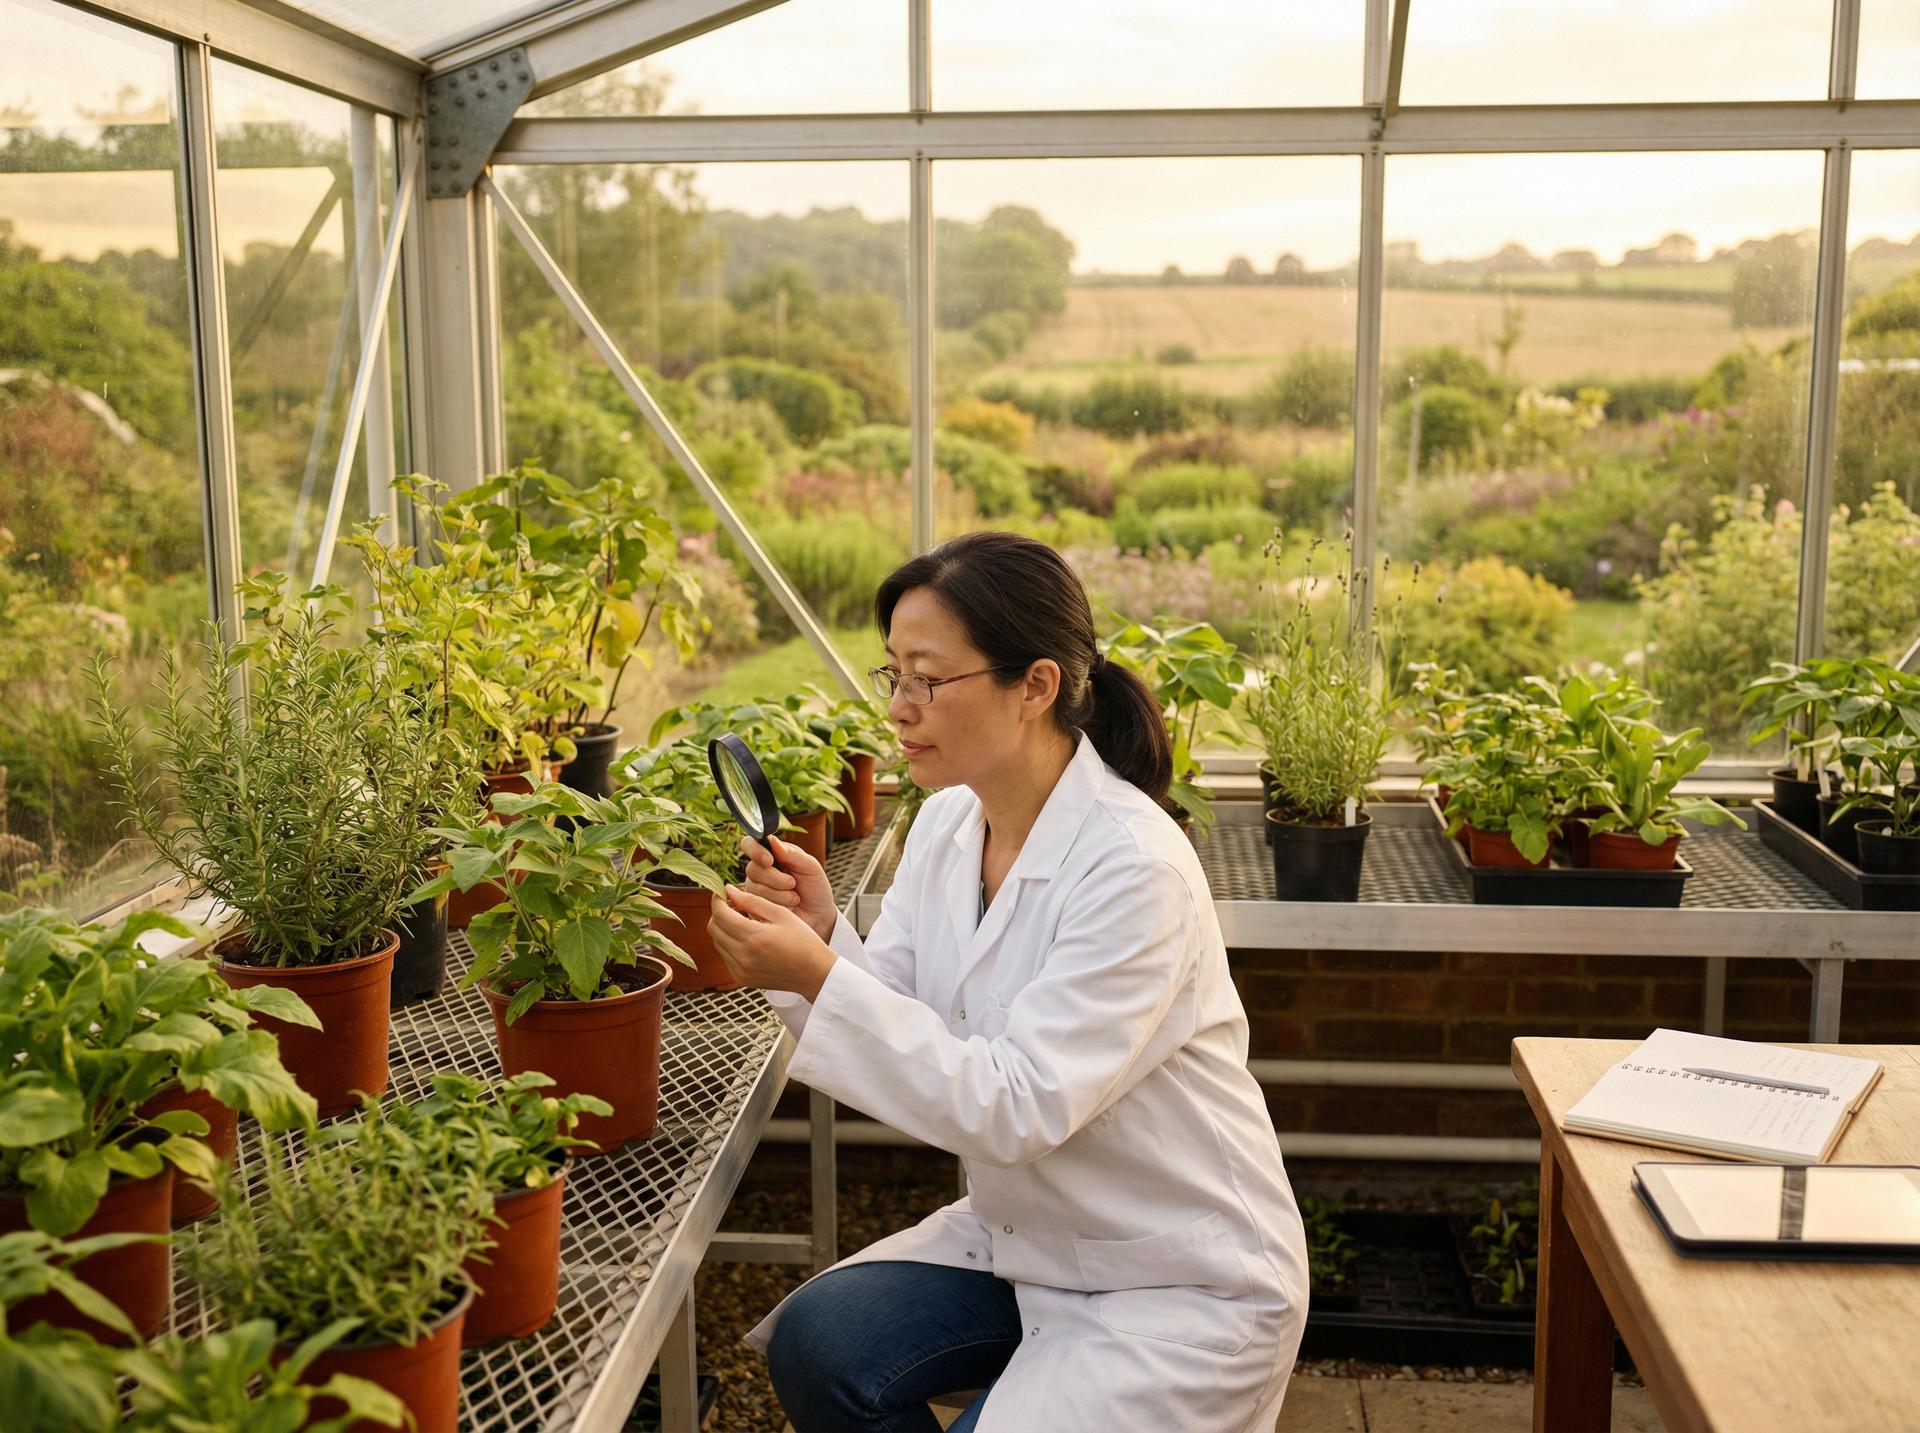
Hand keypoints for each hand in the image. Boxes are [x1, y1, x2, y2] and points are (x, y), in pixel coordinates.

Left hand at [708, 884, 836, 999]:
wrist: (814, 973)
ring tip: (743, 921)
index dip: (717, 899)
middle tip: (734, 905)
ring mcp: (740, 970)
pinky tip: (747, 939)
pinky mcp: (741, 978)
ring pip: (717, 942)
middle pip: (713, 928)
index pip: (720, 914)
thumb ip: (752, 900)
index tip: (722, 892)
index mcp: (754, 937)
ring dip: (724, 928)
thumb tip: (728, 890)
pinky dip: (730, 944)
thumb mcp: (781, 913)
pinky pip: (725, 955)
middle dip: (719, 913)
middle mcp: (743, 956)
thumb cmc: (802, 940)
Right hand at [739, 835, 836, 942]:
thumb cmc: (815, 886)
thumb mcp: (810, 867)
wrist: (819, 914)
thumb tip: (772, 839)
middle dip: (775, 878)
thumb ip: (792, 853)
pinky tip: (789, 906)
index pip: (749, 844)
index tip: (770, 860)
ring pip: (755, 888)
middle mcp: (760, 870)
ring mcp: (755, 888)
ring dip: (780, 893)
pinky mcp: (755, 906)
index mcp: (771, 853)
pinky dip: (778, 904)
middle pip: (752, 869)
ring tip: (795, 897)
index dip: (755, 850)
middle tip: (793, 883)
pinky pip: (757, 904)